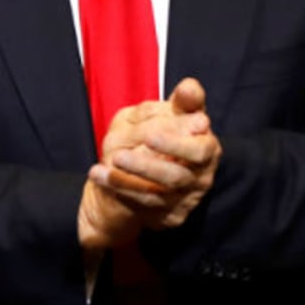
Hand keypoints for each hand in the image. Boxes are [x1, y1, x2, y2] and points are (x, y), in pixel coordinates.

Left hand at [89, 78, 219, 231]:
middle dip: (150, 165)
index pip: (200, 149)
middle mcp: (200, 177)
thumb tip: (190, 88)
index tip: (150, 135)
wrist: (138, 172)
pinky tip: (99, 174)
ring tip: (111, 158)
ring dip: (132, 175)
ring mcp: (184, 199)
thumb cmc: (157, 134)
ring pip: (159, 193)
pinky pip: (143, 205)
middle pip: (178, 175)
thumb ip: (179, 101)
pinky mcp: (169, 216)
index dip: (176, 143)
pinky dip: (120, 188)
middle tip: (119, 154)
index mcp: (205, 148)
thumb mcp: (164, 113)